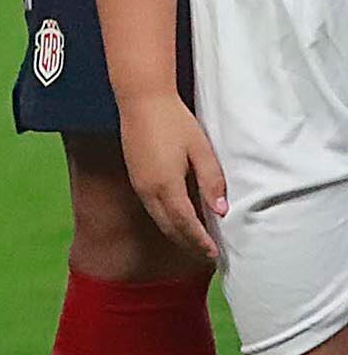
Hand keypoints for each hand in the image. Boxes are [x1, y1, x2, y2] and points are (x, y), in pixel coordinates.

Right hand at [120, 91, 227, 262]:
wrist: (141, 100)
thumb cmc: (175, 122)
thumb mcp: (201, 150)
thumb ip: (211, 181)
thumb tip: (220, 211)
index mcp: (166, 185)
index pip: (186, 223)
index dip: (200, 241)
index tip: (214, 254)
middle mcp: (148, 189)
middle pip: (169, 227)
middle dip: (188, 243)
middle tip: (206, 254)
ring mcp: (138, 183)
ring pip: (158, 219)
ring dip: (176, 233)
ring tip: (195, 242)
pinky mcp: (135, 176)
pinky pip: (151, 207)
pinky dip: (166, 220)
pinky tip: (178, 218)